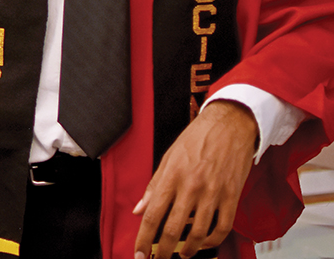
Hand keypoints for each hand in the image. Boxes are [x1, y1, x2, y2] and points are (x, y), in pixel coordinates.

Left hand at [133, 100, 257, 258]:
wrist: (229, 126)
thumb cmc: (196, 139)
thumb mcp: (168, 157)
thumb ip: (154, 186)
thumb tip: (139, 210)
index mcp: (171, 176)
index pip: (152, 214)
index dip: (144, 238)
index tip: (139, 253)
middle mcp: (190, 187)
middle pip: (173, 228)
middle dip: (164, 250)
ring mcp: (213, 193)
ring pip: (198, 233)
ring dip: (188, 250)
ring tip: (182, 255)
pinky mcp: (231, 197)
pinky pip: (222, 227)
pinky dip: (212, 241)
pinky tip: (204, 243)